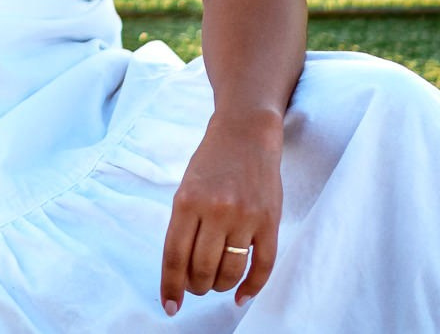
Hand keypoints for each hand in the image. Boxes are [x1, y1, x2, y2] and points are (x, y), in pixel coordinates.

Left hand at [160, 109, 281, 315]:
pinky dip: (251, 287)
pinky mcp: (270, 220)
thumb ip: (183, 226)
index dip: (171, 286)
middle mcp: (216, 210)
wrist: (246, 133)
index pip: (175, 256)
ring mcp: (245, 216)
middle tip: (196, 286)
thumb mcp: (186, 189)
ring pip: (231, 271)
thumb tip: (181, 272)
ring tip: (215, 283)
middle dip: (196, 286)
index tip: (169, 306)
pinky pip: (262, 265)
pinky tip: (241, 296)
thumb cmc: (211, 163)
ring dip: (220, 286)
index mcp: (187, 201)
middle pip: (202, 269)